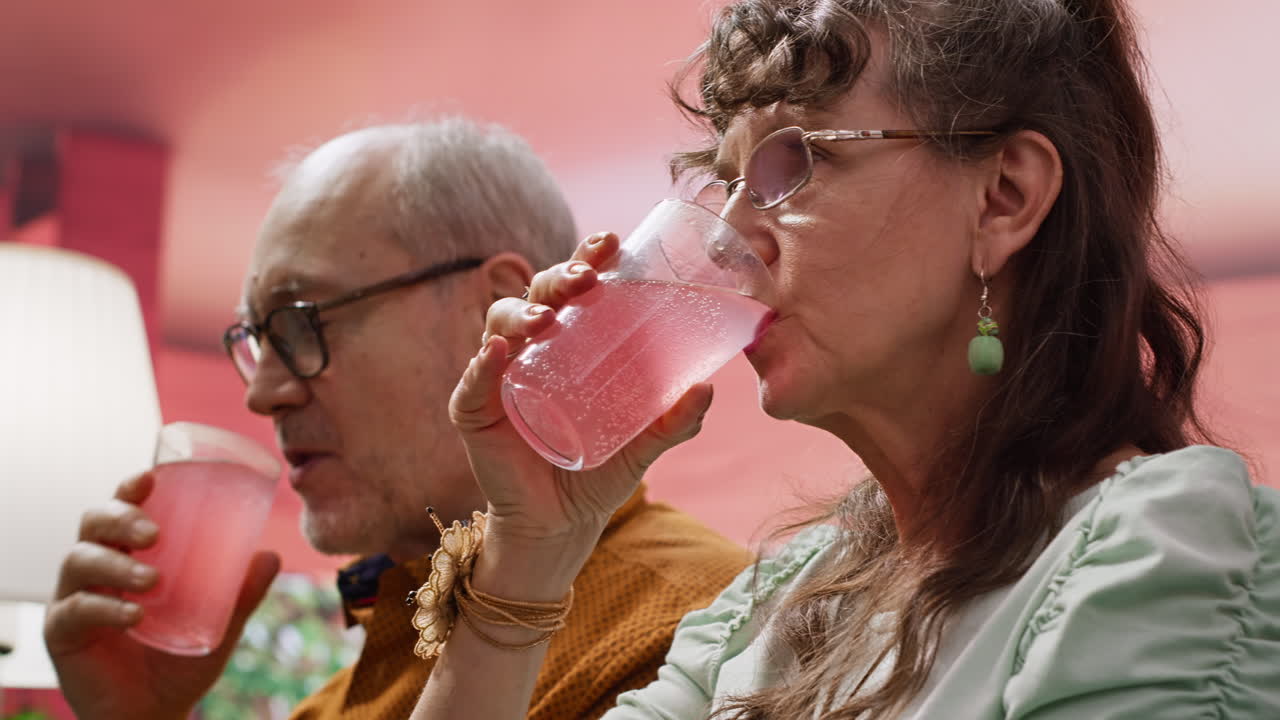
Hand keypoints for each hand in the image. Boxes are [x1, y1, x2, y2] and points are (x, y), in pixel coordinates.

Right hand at [44, 472, 279, 719]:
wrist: (155, 712)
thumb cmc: (180, 658)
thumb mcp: (220, 622)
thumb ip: (243, 592)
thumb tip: (272, 555)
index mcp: (129, 553)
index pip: (123, 508)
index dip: (130, 488)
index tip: (150, 477)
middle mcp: (97, 567)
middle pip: (94, 523)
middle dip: (121, 519)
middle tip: (152, 534)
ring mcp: (75, 596)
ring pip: (80, 559)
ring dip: (117, 565)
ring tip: (152, 581)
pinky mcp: (62, 632)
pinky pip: (76, 609)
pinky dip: (105, 608)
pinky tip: (133, 615)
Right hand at [451, 232, 714, 554]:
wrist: (563, 526)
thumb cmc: (600, 472)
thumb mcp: (644, 445)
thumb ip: (674, 421)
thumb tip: (707, 387)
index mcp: (570, 342)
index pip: (575, 288)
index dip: (587, 258)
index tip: (610, 242)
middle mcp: (531, 349)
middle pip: (536, 294)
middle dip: (558, 277)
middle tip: (586, 279)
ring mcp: (498, 377)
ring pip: (499, 326)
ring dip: (521, 314)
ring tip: (546, 320)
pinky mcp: (474, 412)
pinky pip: (473, 382)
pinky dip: (483, 364)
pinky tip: (498, 353)